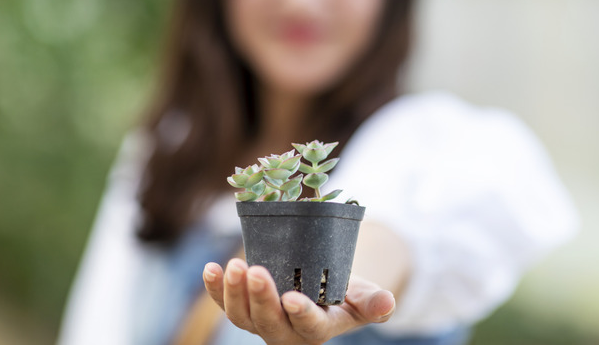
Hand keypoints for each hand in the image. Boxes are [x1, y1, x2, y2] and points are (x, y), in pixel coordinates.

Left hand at [202, 258, 395, 344]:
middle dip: (259, 297)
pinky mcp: (243, 308)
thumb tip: (388, 303)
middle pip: (268, 322)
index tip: (292, 298)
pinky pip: (225, 303)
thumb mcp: (362, 295)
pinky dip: (215, 288)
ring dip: (233, 292)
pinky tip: (210, 269)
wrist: (319, 286)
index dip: (300, 314)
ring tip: (233, 265)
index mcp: (317, 331)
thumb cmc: (344, 291)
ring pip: (242, 316)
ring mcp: (261, 322)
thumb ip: (372, 301)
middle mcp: (286, 332)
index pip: (307, 327)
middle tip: (254, 270)